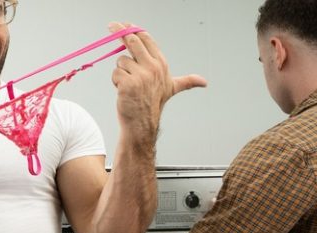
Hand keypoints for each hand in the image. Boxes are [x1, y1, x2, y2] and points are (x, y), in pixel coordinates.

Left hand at [109, 22, 207, 138]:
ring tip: (129, 86)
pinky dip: (116, 82)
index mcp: (161, 64)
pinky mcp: (127, 83)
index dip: (134, 29)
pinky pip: (115, 73)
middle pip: (132, 41)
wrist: (143, 123)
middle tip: (112, 24)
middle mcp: (153, 67)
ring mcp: (140, 75)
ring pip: (121, 61)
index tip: (125, 24)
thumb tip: (204, 82)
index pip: (146, 39)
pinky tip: (123, 91)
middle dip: (119, 31)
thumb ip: (187, 81)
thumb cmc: (154, 103)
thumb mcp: (171, 88)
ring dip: (121, 72)